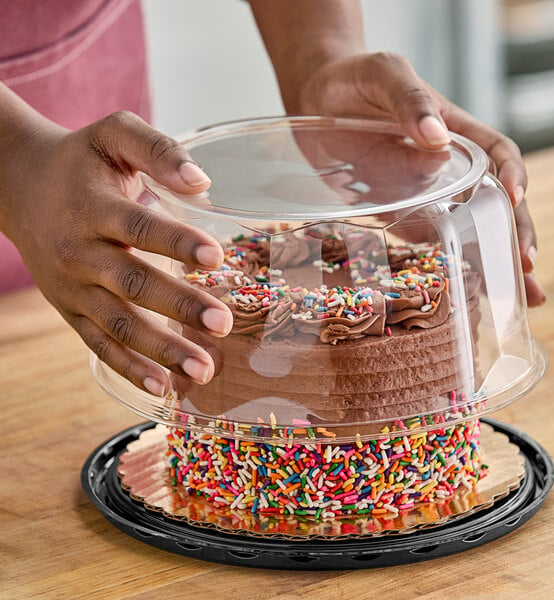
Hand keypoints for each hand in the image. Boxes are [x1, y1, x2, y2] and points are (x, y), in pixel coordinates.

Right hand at [1, 111, 232, 394]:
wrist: (18, 184)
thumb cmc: (80, 160)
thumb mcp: (114, 135)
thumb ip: (158, 150)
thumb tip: (203, 182)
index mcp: (93, 207)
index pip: (140, 227)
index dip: (177, 242)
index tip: (217, 257)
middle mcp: (79, 252)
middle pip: (132, 284)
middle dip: (179, 306)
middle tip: (223, 323)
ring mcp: (72, 287)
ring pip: (118, 324)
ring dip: (162, 349)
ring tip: (204, 367)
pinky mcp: (70, 310)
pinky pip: (98, 344)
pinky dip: (128, 367)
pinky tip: (160, 386)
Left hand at [297, 52, 545, 306]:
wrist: (316, 97)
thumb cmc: (356, 78)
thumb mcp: (385, 74)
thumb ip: (409, 99)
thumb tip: (437, 140)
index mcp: (454, 131)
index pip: (496, 155)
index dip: (511, 176)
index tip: (514, 199)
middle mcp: (445, 167)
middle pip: (491, 202)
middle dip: (513, 234)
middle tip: (527, 269)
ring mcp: (421, 192)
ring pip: (463, 227)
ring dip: (486, 259)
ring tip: (506, 293)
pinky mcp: (395, 211)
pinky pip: (422, 238)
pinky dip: (441, 263)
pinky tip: (456, 288)